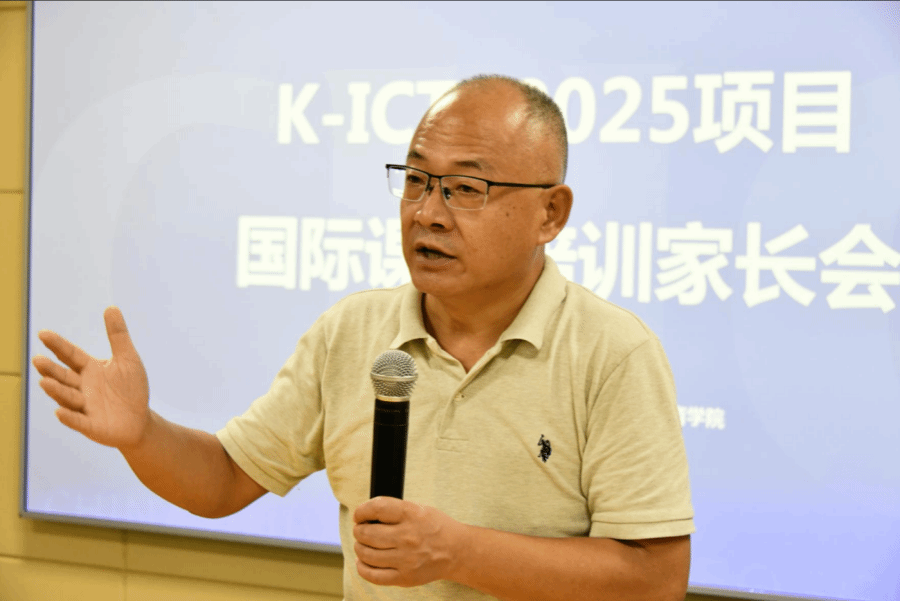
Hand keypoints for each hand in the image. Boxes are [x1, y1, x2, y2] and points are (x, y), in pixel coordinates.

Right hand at [32, 306, 150, 448]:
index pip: (70, 355)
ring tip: (45, 382)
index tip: (43, 333)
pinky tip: (59, 412)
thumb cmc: (131, 388)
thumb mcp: (127, 358)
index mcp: (90, 369)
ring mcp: (85, 407)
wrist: (140, 420)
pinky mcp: (91, 426)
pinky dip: (69, 417)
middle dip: (51, 370)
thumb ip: (118, 335)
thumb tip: (111, 307)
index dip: (58, 345)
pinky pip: (78, 421)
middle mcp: (82, 387)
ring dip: (57, 390)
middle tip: (38, 360)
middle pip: (64, 376)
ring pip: (68, 397)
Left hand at [353, 497, 463, 586]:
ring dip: (359, 547)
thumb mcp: (420, 509)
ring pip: (367, 554)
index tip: (359, 515)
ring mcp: (406, 559)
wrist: (457, 551)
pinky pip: (374, 575)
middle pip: (367, 533)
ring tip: (362, 545)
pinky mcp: (405, 577)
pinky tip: (362, 562)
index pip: (377, 508)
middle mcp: (408, 537)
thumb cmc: (437, 528)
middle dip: (359, 531)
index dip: (362, 511)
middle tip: (361, 530)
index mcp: (412, 515)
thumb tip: (366, 516)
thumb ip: (395, 510)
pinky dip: (362, 568)